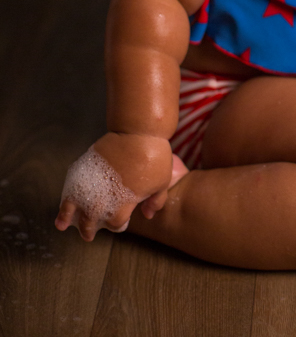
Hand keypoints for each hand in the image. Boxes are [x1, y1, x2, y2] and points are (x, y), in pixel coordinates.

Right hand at [55, 132, 173, 240]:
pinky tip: (63, 200)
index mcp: (123, 205)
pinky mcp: (85, 167)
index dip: (117, 225)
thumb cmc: (154, 157)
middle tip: (87, 235)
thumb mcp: (162, 181)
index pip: (115, 224)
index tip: (119, 223)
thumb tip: (148, 215)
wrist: (138, 131)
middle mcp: (103, 199)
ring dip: (66, 218)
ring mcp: (91, 183)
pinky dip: (66, 195)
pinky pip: (71, 185)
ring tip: (62, 225)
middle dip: (87, 230)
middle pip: (89, 222)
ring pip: (73, 207)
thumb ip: (156, 201)